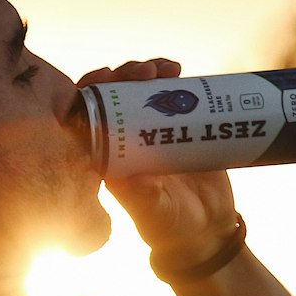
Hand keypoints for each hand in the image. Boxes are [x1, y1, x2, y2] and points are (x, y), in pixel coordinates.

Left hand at [77, 58, 238, 266]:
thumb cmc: (173, 227)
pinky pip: (168, 94)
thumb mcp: (158, 215)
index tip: (107, 76)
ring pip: (140, 90)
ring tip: (166, 68)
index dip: (92, 92)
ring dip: (148, 72)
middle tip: (145, 71)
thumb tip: (129, 177)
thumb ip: (143, 199)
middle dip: (125, 75)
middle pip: (115, 96)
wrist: (206, 227)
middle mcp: (125, 140)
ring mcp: (150, 130)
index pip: (89, 117)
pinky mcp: (176, 125)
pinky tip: (176, 68)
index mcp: (108, 158)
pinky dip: (170, 77)